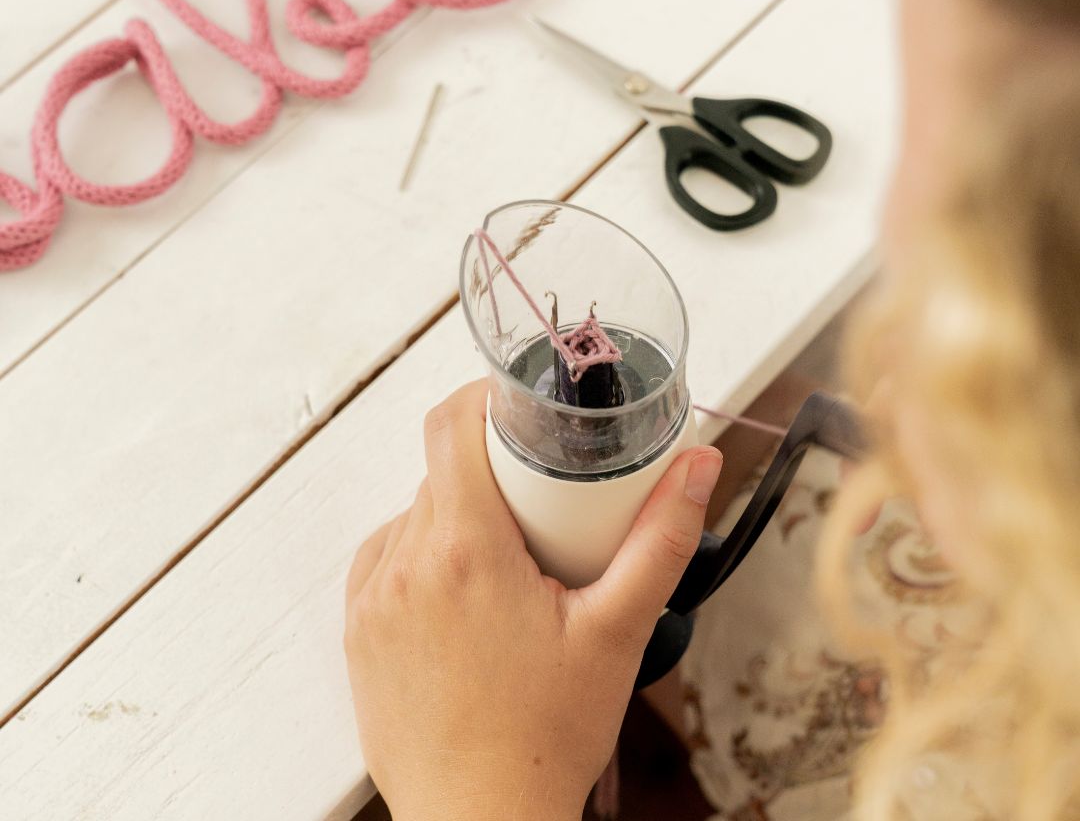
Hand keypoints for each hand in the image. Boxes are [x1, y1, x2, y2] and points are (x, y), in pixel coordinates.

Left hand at [344, 380, 722, 820]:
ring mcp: (374, 597)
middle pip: (444, 470)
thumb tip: (696, 465)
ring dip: (460, 515)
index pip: (451, 425)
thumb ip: (661, 538)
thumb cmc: (545, 737)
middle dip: (493, 471)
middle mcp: (407, 562)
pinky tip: (466, 594)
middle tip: (543, 507)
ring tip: (510, 562)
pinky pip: (389, 556)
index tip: (519, 409)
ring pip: (417, 512)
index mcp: (465, 549)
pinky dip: (426, 554)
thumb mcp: (618, 632)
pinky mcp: (359, 629)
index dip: (483, 399)